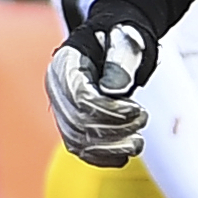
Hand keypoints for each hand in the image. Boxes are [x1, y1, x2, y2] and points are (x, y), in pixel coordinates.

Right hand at [45, 18, 151, 166]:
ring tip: (137, 141)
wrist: (112, 46)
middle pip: (77, 123)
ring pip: (78, 142)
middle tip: (141, 119)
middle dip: (114, 128)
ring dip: (112, 147)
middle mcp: (57, 91)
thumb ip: (119, 61)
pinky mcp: (72, 126)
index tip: (134, 108)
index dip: (109, 109)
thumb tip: (115, 91)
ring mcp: (62, 111)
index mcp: (64, 65)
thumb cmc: (118, 39)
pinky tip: (125, 154)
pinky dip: (104, 157)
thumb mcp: (123, 39)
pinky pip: (82, 151)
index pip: (79, 98)